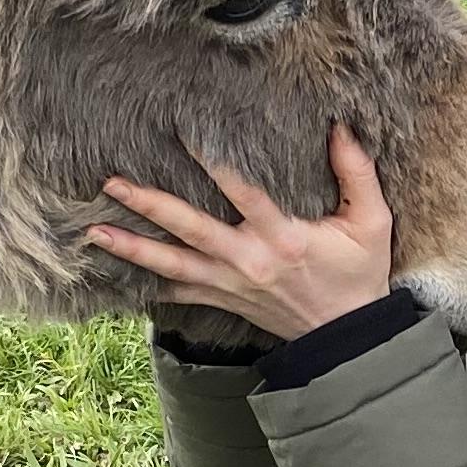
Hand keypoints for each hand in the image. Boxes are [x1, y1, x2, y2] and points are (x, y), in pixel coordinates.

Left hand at [85, 127, 395, 339]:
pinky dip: (148, 284)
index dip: (212, 160)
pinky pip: (179, 293)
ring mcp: (232, 284)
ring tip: (93, 232)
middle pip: (190, 228)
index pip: (242, 190)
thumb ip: (356, 173)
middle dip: (148, 204)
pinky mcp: (224, 300)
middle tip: (111, 182)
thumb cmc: (360, 275)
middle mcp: (250, 260)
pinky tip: (118, 272)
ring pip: (173, 264)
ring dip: (132, 248)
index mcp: (285, 237)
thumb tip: (340, 128)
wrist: (347, 339)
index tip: (181, 130)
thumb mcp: (372, 222)